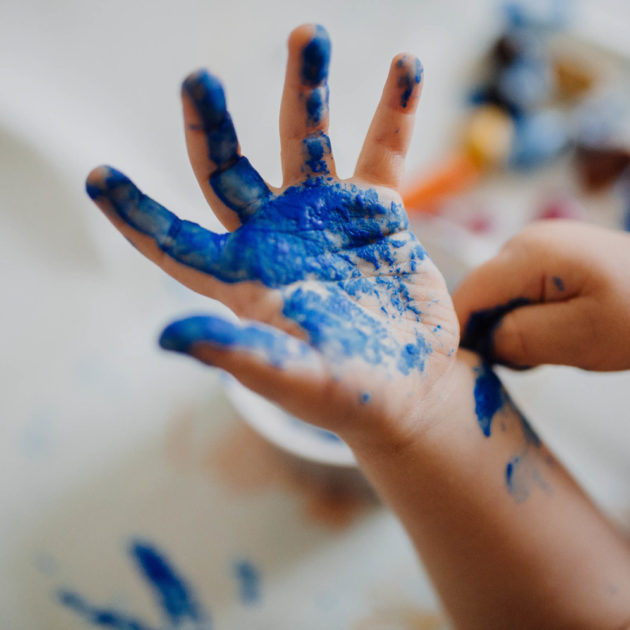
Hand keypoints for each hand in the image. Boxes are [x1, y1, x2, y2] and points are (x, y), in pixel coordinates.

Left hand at [86, 24, 457, 445]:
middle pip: (229, 169)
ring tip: (309, 37)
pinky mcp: (374, 211)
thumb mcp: (295, 378)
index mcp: (245, 278)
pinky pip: (382, 151)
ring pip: (305, 140)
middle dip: (213, 124)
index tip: (99, 176)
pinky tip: (406, 66)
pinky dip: (393, 111)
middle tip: (199, 78)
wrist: (409, 383)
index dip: (136, 211)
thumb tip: (165, 337)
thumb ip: (240, 354)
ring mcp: (325, 216)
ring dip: (306, 89)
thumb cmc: (349, 394)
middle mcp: (276, 237)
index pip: (175, 241)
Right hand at [455, 220, 629, 370]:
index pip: (465, 296)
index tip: (473, 368)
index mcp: (528, 253)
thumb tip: (482, 341)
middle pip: (478, 295)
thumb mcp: (580, 338)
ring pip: (496, 296)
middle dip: (490, 332)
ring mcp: (536, 245)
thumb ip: (517, 338)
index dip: (458, 334)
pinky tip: (555, 329)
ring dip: (509, 327)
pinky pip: (516, 292)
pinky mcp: (548, 256)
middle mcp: (523, 240)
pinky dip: (525, 317)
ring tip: (548, 346)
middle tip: (526, 361)